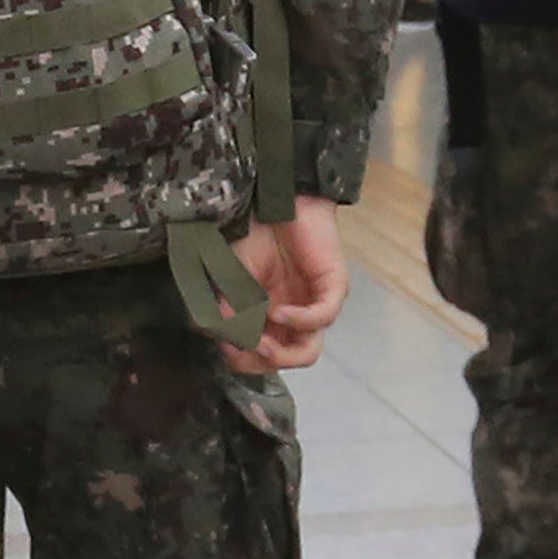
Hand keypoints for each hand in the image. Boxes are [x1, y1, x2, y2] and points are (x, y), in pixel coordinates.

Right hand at [222, 199, 344, 375]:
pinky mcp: (334, 289)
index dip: (240, 358)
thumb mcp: (230, 277)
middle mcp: (294, 318)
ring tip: (261, 342)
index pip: (260, 358)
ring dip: (280, 353)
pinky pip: (322, 318)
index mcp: (270, 319)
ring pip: (307, 352)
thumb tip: (224, 340)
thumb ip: (227, 310)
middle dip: (258, 361)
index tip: (224, 344)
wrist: (279, 197)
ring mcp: (315, 306)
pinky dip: (298, 320)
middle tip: (240, 347)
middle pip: (283, 361)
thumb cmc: (256, 234)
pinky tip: (277, 312)